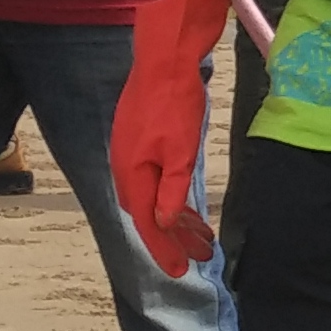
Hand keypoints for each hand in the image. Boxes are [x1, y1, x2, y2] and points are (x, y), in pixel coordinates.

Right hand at [111, 0, 224, 274]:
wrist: (164, 58)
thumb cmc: (173, 102)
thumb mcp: (180, 150)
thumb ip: (170, 189)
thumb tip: (161, 222)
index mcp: (131, 173)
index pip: (146, 223)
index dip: (164, 248)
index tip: (180, 271)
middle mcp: (126, 169)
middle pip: (150, 215)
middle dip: (174, 239)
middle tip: (200, 258)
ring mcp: (133, 156)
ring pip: (155, 199)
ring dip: (178, 220)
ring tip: (204, 239)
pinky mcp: (142, 144)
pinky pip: (157, 181)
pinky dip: (173, 197)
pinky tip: (188, 207)